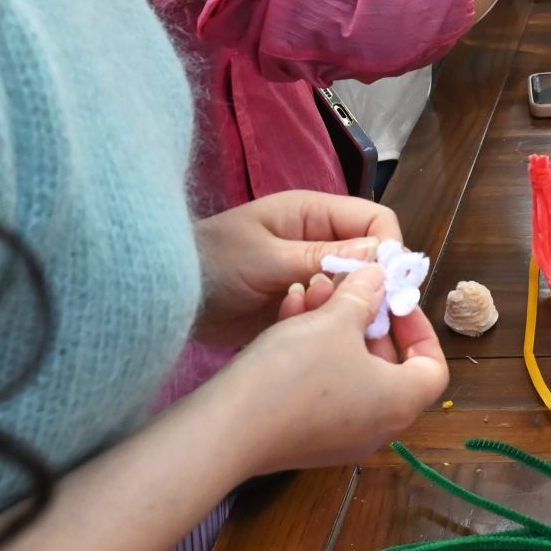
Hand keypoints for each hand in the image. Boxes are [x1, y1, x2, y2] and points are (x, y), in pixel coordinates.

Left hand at [189, 192, 400, 348]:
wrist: (162, 297)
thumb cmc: (211, 263)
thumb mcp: (265, 257)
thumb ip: (320, 255)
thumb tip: (378, 254)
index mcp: (314, 215)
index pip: (375, 220)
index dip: (388, 249)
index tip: (388, 284)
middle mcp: (318, 242)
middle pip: (369, 259)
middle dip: (370, 285)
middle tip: (360, 316)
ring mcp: (308, 275)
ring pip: (352, 290)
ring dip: (344, 309)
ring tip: (321, 324)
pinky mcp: (297, 306)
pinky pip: (328, 313)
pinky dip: (323, 325)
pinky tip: (304, 336)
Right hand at [209, 261, 447, 476]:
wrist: (224, 430)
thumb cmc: (294, 372)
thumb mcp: (336, 321)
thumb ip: (365, 296)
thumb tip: (380, 280)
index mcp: (399, 404)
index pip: (433, 368)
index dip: (420, 328)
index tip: (395, 301)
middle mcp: (375, 427)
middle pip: (387, 364)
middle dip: (367, 317)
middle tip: (350, 286)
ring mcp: (336, 436)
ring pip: (348, 369)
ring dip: (334, 325)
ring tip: (313, 288)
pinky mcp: (301, 437)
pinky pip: (320, 386)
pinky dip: (311, 350)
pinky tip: (291, 311)